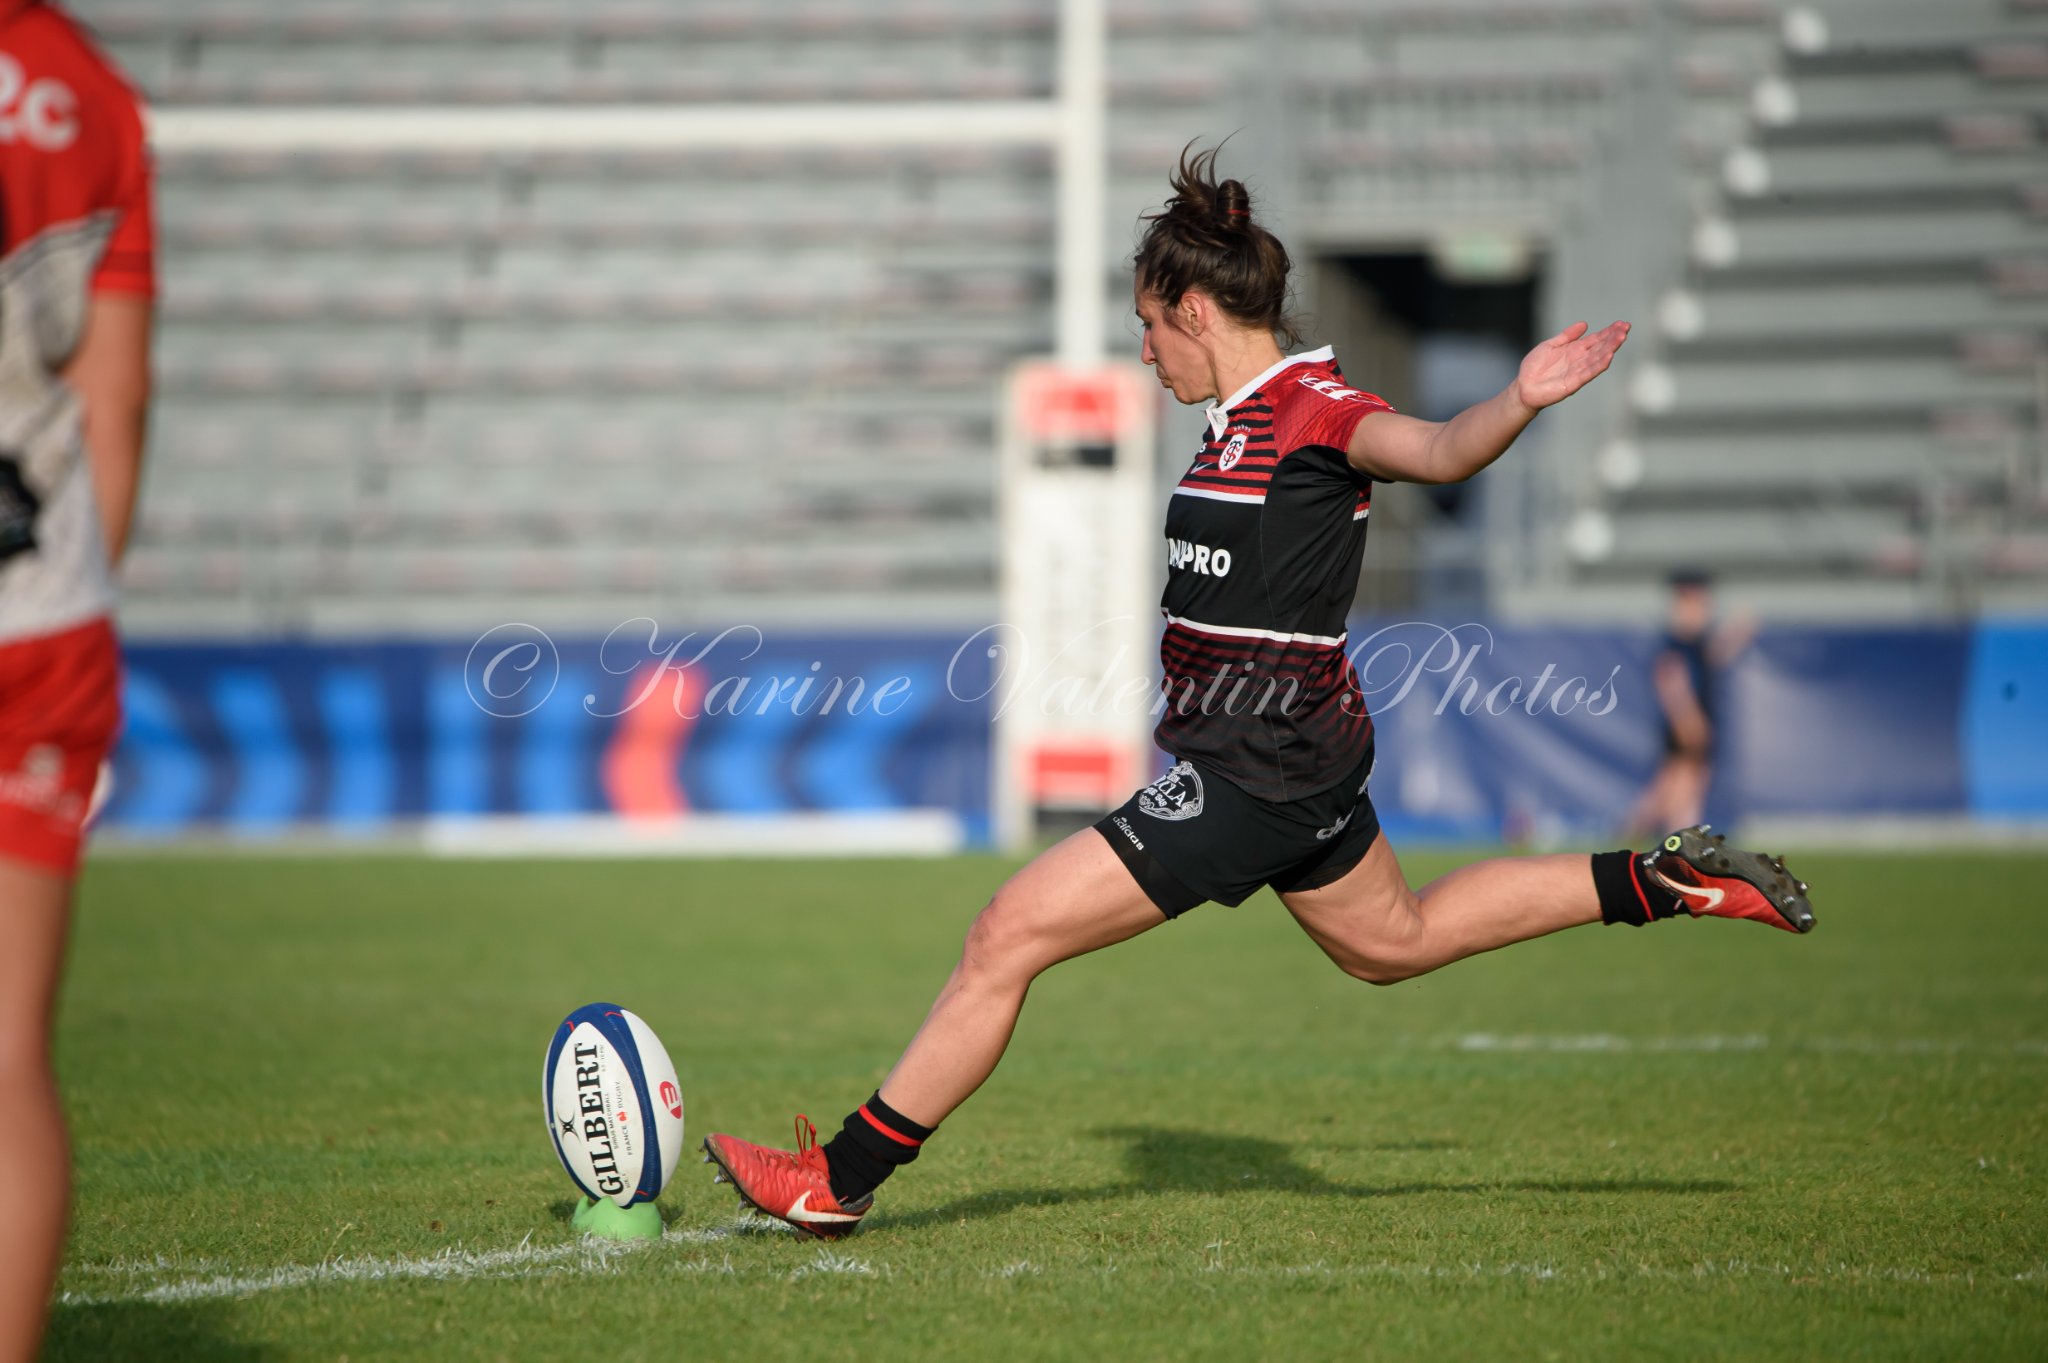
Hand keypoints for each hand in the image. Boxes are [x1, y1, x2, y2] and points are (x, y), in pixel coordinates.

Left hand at [1511, 320, 1629, 412]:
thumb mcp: (1551, 345)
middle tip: (1626, 328)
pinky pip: (1588, 373)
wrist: (1523, 387)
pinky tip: (1608, 356)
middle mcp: (1580, 360)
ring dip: (1610, 348)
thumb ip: (1567, 336)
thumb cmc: (1535, 367)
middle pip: (1600, 347)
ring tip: (1621, 338)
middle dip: (1613, 338)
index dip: (1609, 332)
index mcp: (1575, 350)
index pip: (1596, 339)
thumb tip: (1584, 324)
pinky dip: (1598, 365)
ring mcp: (1578, 372)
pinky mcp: (1572, 383)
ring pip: (1598, 358)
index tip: (1622, 323)